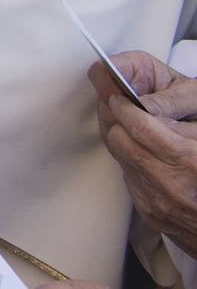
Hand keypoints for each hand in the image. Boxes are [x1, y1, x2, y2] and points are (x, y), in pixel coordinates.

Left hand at [93, 51, 196, 257]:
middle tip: (116, 103)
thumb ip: (181, 124)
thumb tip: (146, 106)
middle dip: (115, 119)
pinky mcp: (150, 212)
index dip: (124, 105)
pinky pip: (128, 177)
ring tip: (126, 124)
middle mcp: (170, 183)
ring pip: (120, 157)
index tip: (119, 94)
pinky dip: (130, 161)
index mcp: (190, 160)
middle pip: (120, 139)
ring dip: (119, 138)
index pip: (140, 125)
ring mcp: (157, 200)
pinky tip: (141, 152)